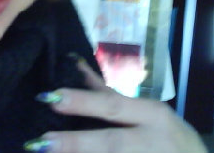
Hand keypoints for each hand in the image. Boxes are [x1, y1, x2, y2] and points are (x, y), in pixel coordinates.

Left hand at [25, 58, 206, 152]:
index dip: (82, 102)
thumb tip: (77, 68)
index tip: (51, 98)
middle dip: (76, 143)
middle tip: (41, 143)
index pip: (113, 106)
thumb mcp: (150, 113)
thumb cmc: (172, 138)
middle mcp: (152, 141)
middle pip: (112, 143)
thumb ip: (112, 96)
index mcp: (153, 115)